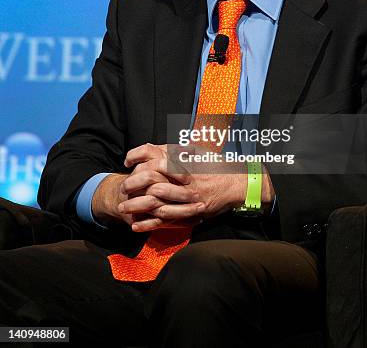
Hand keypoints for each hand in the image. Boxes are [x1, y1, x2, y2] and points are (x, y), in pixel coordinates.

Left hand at [122, 143, 248, 230]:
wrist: (239, 183)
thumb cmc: (218, 166)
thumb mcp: (200, 152)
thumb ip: (179, 150)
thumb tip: (160, 147)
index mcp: (188, 165)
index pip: (159, 163)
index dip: (141, 162)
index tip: (128, 163)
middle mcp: (188, 183)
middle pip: (155, 186)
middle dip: (136, 188)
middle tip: (122, 189)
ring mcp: (190, 200)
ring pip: (159, 206)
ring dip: (139, 208)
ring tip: (124, 208)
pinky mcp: (192, 214)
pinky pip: (168, 221)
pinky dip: (150, 224)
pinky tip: (136, 225)